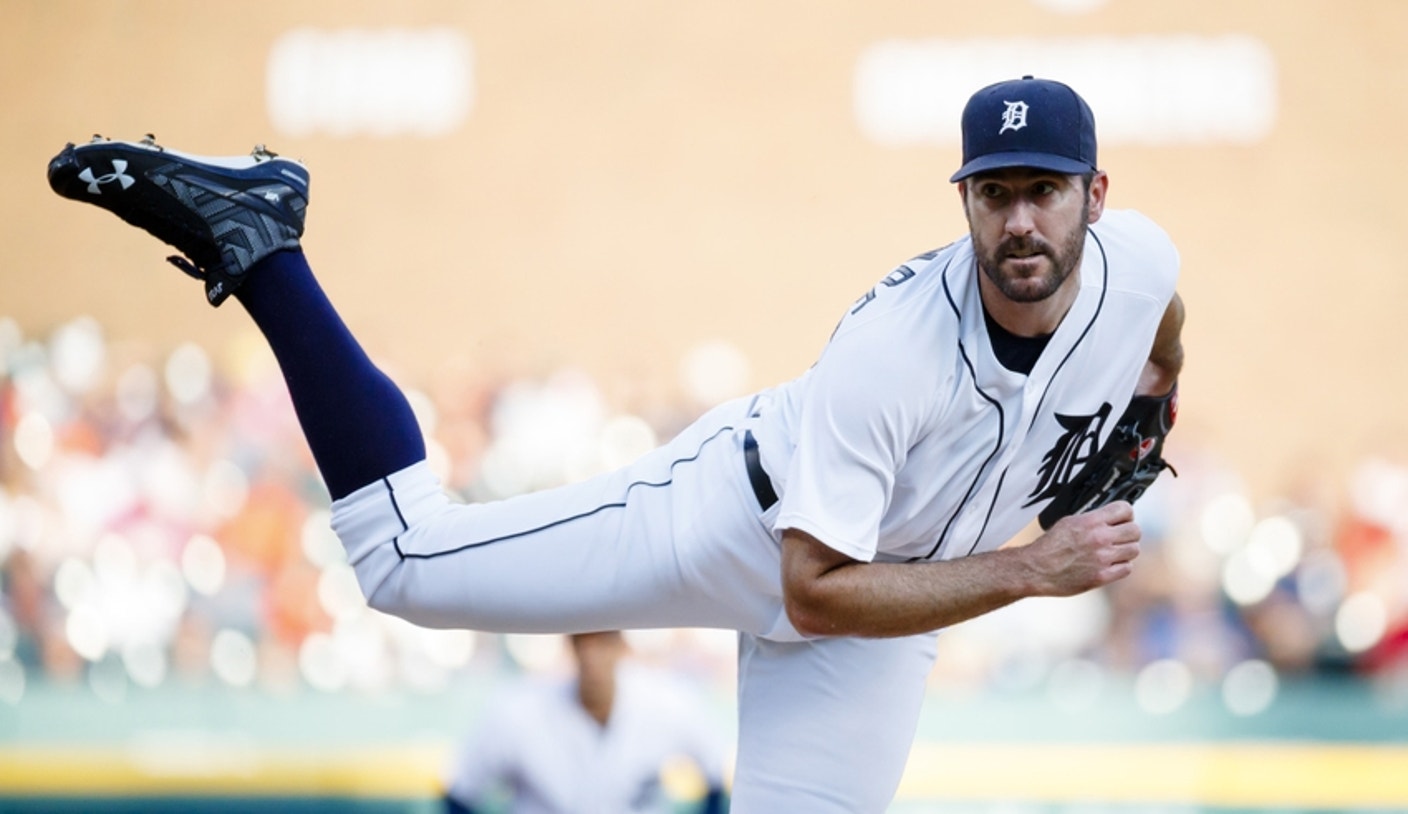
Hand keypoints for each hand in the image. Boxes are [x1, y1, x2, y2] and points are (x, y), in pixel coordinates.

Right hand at [1022, 501, 1141, 596]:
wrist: (1036, 569)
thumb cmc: (1049, 546)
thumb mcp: (1069, 522)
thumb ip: (1092, 520)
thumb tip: (1111, 519)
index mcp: (1091, 521)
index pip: (1125, 509)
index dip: (1126, 514)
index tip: (1122, 519)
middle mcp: (1100, 538)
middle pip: (1135, 531)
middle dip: (1129, 533)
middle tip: (1120, 537)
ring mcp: (1103, 558)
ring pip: (1134, 550)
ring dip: (1126, 550)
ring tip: (1114, 552)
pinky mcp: (1102, 576)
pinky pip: (1127, 568)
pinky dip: (1121, 566)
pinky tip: (1110, 565)